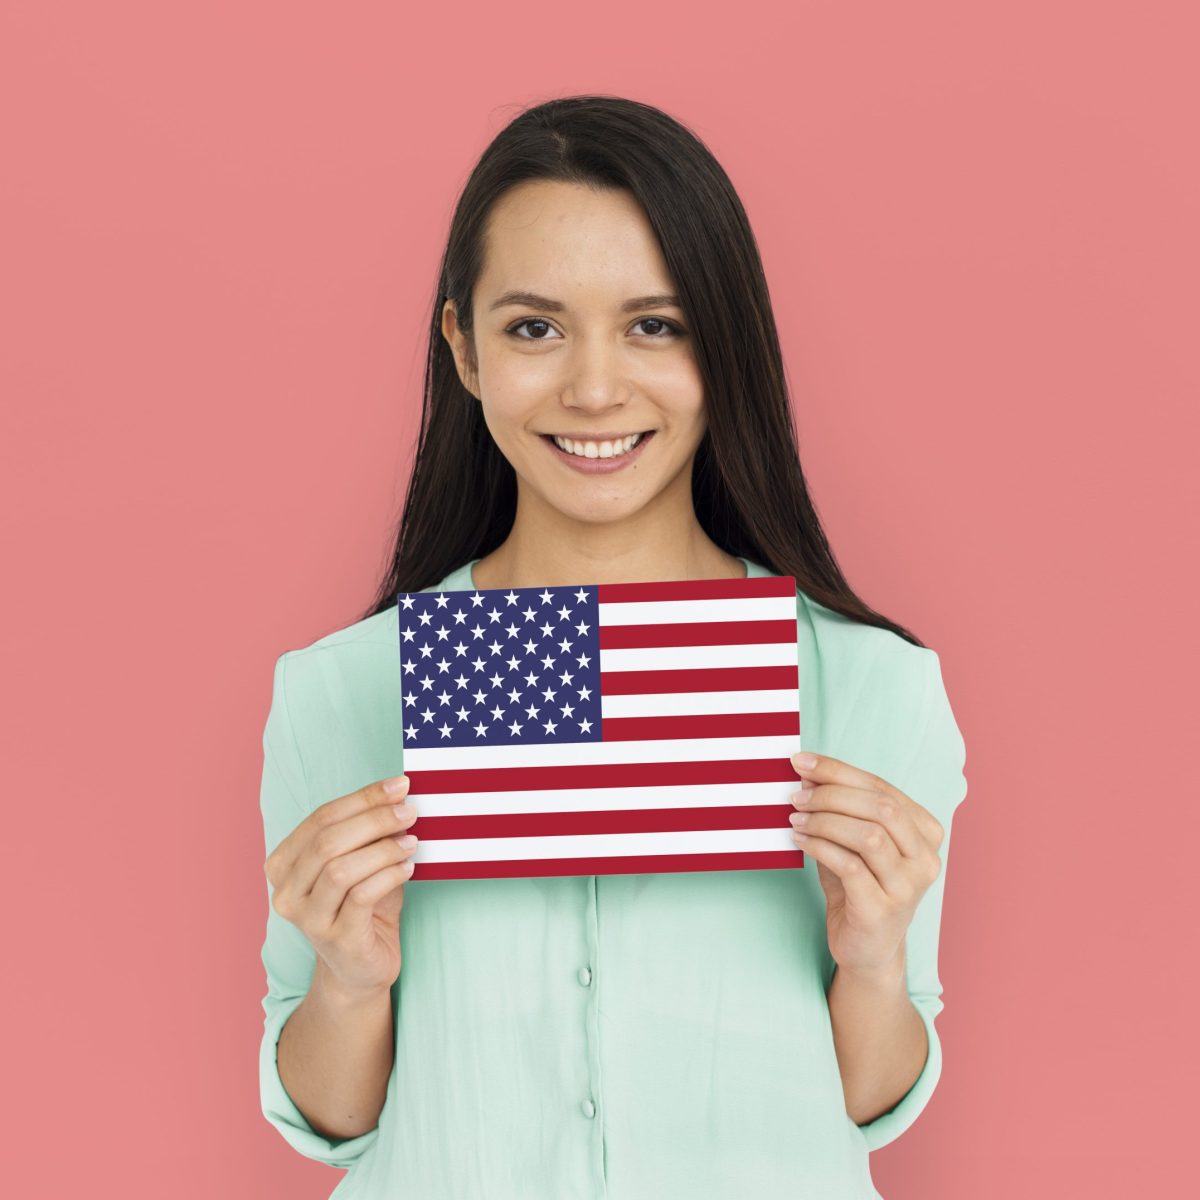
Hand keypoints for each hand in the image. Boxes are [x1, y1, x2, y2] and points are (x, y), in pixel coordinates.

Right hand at [264, 775, 419, 995]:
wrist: (361, 967)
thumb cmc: (361, 907)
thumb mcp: (360, 862)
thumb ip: (368, 833)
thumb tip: (398, 795)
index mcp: (284, 864)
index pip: (321, 818)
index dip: (363, 798)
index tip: (400, 785)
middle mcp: (287, 892)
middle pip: (327, 841)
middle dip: (374, 819)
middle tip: (410, 812)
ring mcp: (307, 919)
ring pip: (340, 869)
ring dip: (383, 849)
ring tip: (412, 842)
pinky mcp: (335, 939)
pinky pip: (361, 896)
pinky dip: (389, 875)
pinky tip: (408, 868)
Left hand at [787, 752, 944, 977]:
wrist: (867, 950)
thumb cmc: (859, 887)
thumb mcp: (852, 842)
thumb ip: (840, 809)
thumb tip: (807, 773)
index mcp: (925, 832)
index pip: (882, 788)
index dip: (839, 771)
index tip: (802, 762)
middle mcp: (925, 858)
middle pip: (881, 807)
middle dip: (831, 794)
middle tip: (796, 795)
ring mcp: (908, 887)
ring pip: (868, 834)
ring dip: (824, 820)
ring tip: (795, 819)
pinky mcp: (883, 910)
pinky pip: (850, 866)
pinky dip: (819, 847)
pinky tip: (800, 841)